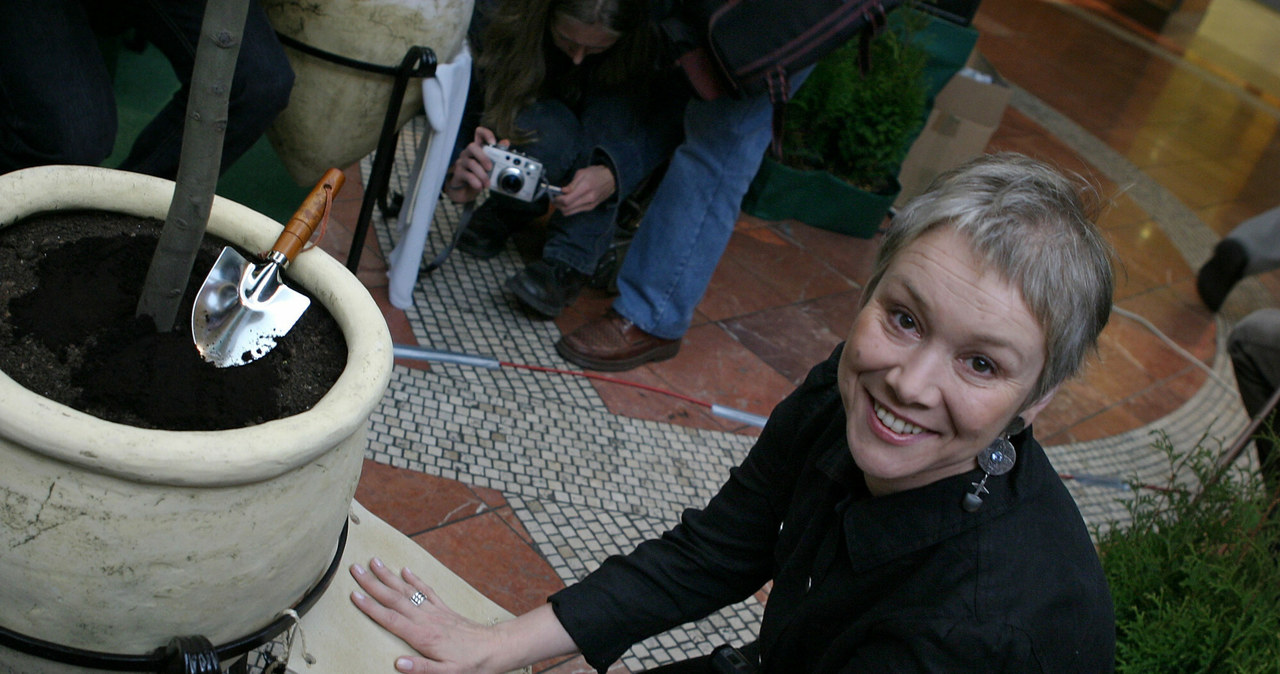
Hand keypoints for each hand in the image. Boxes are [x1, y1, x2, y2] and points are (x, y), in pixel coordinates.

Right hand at [350, 557, 502, 672]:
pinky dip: (415, 580)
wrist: (495, 648)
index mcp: (423, 636)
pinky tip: (405, 570)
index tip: (354, 594)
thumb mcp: (447, 673)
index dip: (371, 607)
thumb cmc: (471, 664)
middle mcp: (426, 619)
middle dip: (373, 584)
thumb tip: (397, 663)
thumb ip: (421, 668)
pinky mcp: (444, 609)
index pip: (390, 619)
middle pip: (394, 598)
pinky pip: (426, 591)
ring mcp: (435, 612)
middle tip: (355, 568)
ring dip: (389, 576)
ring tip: (374, 561)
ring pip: (407, 590)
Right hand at [445, 127, 501, 203]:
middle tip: (490, 168)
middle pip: (472, 146)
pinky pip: (466, 175)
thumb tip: (506, 142)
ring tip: (487, 184)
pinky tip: (480, 186)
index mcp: (478, 149)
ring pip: (470, 163)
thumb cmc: (478, 176)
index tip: (493, 142)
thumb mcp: (490, 166)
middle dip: (483, 157)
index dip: (486, 134)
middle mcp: (468, 153)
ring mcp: (462, 162)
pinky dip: (475, 182)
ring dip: (482, 175)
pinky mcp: (457, 173)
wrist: (465, 192)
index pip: (479, 133)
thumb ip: (497, 155)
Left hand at [553, 165, 615, 215]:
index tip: (554, 196)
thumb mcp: (582, 173)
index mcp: (585, 189)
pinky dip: (570, 208)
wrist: (611, 179)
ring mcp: (590, 205)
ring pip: (570, 213)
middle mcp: (588, 199)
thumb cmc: (596, 173)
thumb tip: (563, 191)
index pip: (566, 201)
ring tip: (561, 201)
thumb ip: (572, 184)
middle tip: (555, 199)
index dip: (557, 200)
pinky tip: (569, 201)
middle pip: (567, 209)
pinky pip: (576, 211)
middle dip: (558, 206)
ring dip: (563, 208)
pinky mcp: (591, 208)